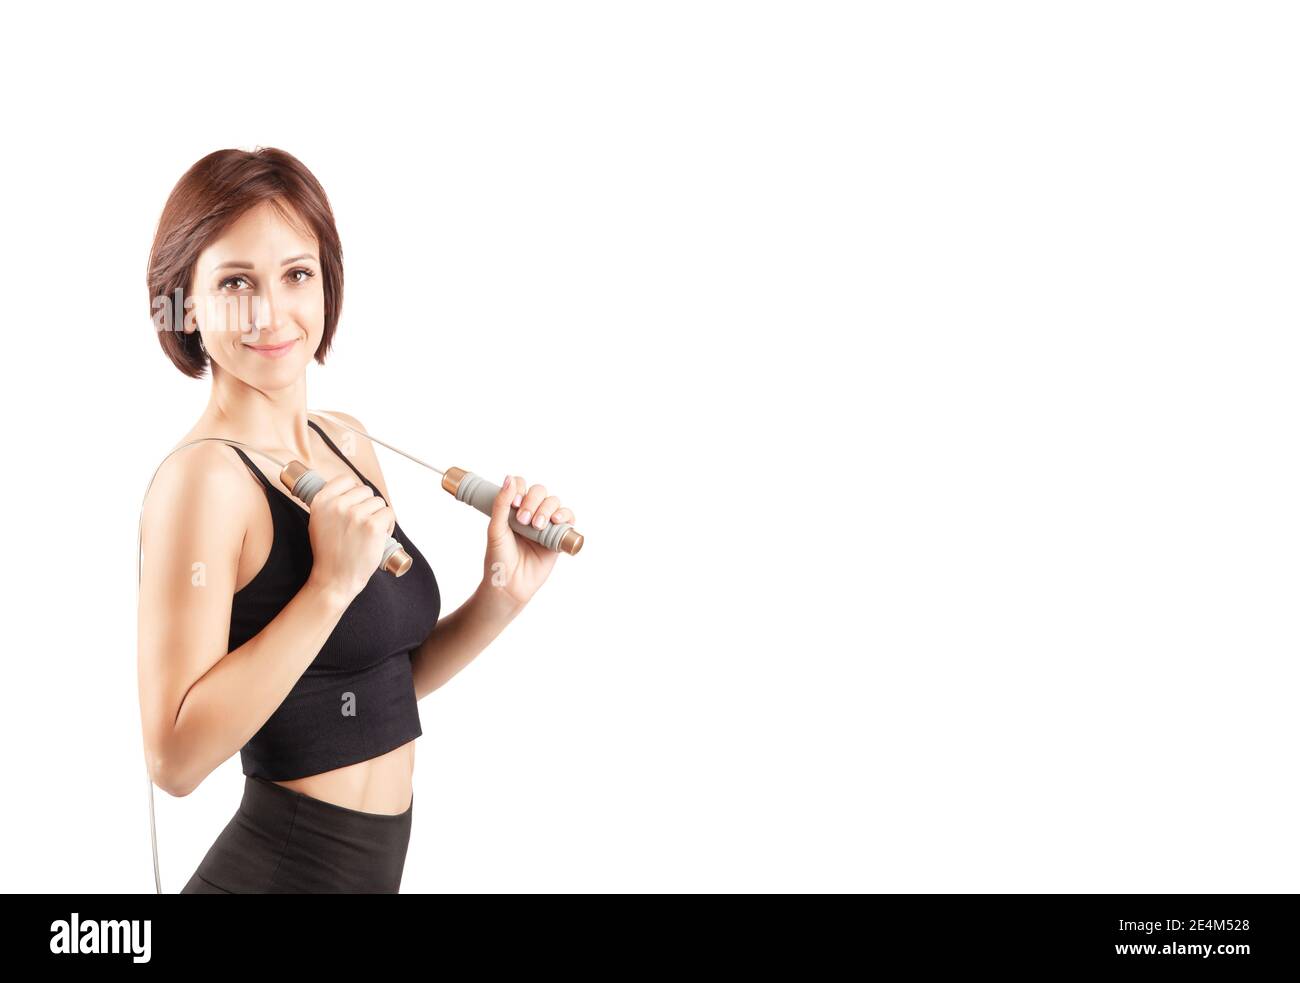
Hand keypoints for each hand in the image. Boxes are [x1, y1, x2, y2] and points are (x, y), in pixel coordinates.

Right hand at [304, 474, 394, 601]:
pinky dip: (388, 525)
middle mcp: (338, 505)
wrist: (334, 579)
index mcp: (321, 501)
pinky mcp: (373, 526)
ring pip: (379, 502)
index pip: (346, 480)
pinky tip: (379, 537)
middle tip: (361, 526)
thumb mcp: (318, 521)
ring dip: (379, 516)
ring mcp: (356, 514)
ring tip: (369, 533)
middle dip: (368, 506)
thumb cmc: (329, 553)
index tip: (354, 506)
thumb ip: (329, 503)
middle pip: (365, 491)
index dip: (354, 493)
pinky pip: (389, 513)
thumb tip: (349, 489)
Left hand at [483, 474, 576, 608]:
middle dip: (533, 501)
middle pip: (539, 491)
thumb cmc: (499, 558)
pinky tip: (555, 521)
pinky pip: (568, 518)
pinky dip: (565, 515)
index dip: (520, 489)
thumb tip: (509, 478)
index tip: (514, 503)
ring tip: (537, 525)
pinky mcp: (557, 537)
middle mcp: (530, 513)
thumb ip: (502, 504)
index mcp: (512, 509)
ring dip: (547, 509)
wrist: (509, 585)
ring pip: (554, 502)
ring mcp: (545, 524)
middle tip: (523, 520)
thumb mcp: (496, 529)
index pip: (520, 486)